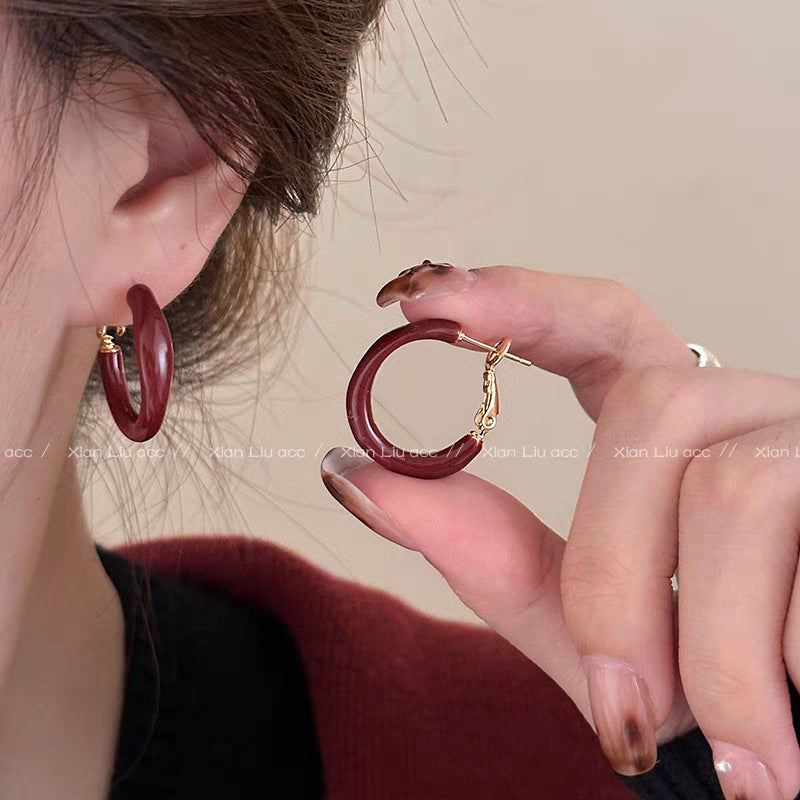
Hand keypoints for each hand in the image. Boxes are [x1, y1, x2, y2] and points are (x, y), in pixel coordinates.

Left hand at [321, 263, 799, 799]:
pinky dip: (777, 667)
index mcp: (675, 427)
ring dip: (709, 649)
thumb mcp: (586, 626)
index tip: (427, 299)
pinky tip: (788, 729)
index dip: (521, 297)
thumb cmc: (706, 687)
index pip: (601, 322)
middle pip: (650, 416)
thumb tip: (351, 475)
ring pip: (735, 491)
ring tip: (732, 746)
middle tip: (625, 700)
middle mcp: (752, 408)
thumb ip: (482, 550)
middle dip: (613, 576)